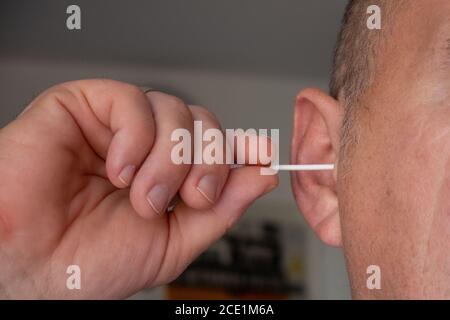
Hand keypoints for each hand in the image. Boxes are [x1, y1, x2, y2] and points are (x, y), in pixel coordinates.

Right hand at [0, 79, 277, 298]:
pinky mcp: (81, 106)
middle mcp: (144, 145)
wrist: (35, 268)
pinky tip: (118, 170)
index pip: (214, 143)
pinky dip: (135, 139)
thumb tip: (263, 172)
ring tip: (142, 196)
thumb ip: (222, 207)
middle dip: (206, 163)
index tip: (257, 161)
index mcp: (165, 173)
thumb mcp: (176, 241)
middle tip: (186, 200)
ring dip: (168, 160)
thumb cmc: (93, 260)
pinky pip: (131, 101)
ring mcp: (115, 125)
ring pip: (175, 109)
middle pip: (202, 122)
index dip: (238, 150)